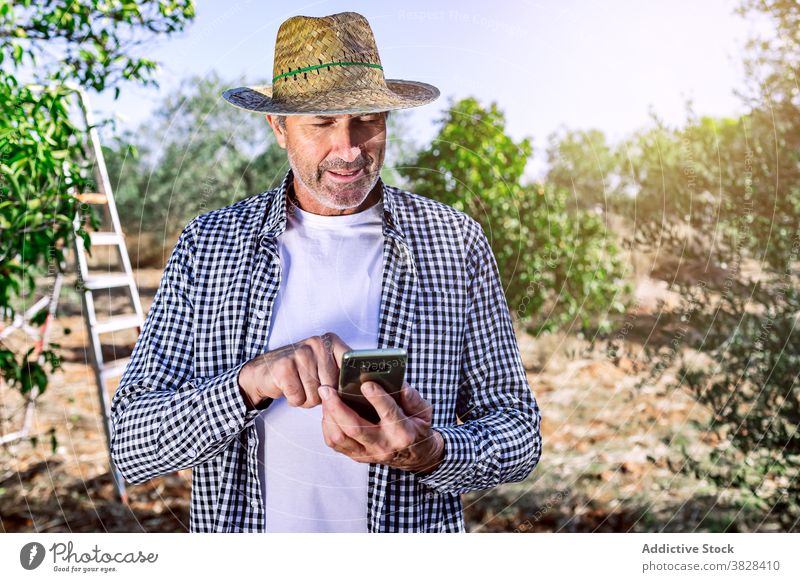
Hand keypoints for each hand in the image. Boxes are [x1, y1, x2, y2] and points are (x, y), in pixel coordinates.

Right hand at [238, 332, 349, 408]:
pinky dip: (294, 400)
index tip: (342, 390)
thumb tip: (364, 389)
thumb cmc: (300, 371)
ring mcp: (299, 353)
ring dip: (307, 399)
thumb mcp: (323, 366)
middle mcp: (316, 344)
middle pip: (332, 386)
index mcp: (330, 341)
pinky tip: (289, 389)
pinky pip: (298, 397)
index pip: (350, 366)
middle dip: (322, 396)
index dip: (347, 384)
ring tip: (299, 387)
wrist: (265, 370)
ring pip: (315, 394)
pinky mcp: (284, 367)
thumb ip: (342, 372)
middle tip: (310, 387)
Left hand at [319, 381, 444, 473]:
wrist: (415, 456)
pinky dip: (328, 426)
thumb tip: (398, 383)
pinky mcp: (357, 456)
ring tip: (326, 397)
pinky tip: (328, 412)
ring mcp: (369, 453)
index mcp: (403, 432)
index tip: (365, 383)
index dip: (377, 398)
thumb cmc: (417, 428)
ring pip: (340, 438)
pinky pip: (336, 444)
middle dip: (337, 407)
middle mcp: (384, 445)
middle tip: (327, 389)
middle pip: (355, 428)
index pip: (388, 413)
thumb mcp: (423, 411)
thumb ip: (412, 397)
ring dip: (329, 416)